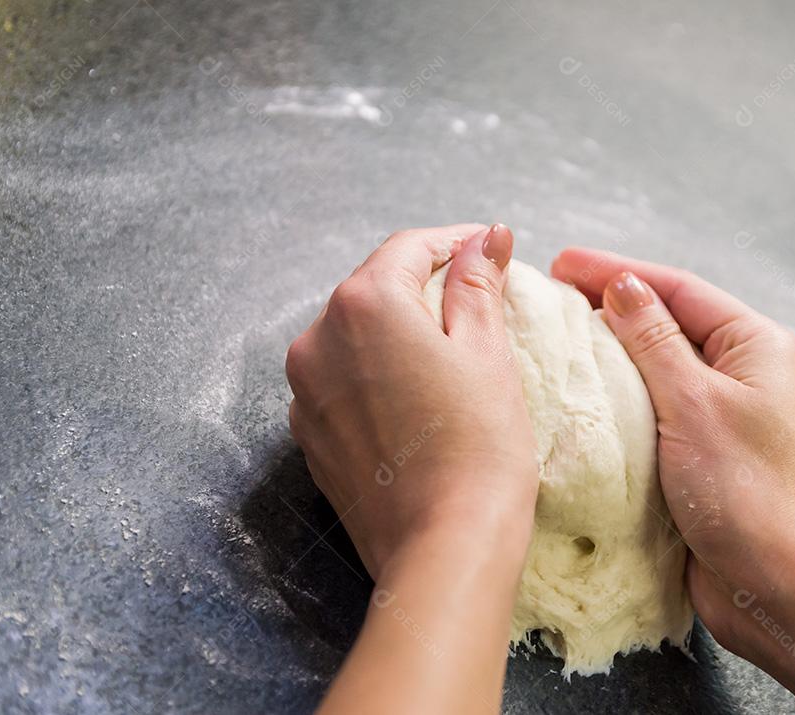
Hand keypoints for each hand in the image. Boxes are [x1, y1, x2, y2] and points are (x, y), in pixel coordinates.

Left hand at [286, 223, 538, 580]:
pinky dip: (375, 374)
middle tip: (478, 299)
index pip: (409, 249)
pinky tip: (416, 398)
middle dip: (424, 286)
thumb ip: (477, 283)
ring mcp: (306, 391)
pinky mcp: (310, 434)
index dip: (455, 241)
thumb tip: (487, 235)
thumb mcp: (487, 351)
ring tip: (448, 352)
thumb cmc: (478, 445)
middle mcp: (318, 339)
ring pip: (355, 336)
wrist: (443, 546)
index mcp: (364, 305)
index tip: (489, 248)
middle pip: (375, 289)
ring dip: (397, 331)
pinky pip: (342, 381)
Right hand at [551, 247, 794, 653]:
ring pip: (655, 366)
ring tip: (557, 337)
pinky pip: (651, 408)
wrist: (773, 584)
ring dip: (610, 351)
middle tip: (552, 295)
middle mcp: (742, 371)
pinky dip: (616, 397)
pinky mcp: (698, 450)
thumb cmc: (745, 492)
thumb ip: (653, 341)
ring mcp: (720, 412)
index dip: (617, 271)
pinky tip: (580, 394)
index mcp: (755, 345)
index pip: (677, 288)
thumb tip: (621, 286)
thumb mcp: (694, 403)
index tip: (563, 262)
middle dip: (611, 306)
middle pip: (666, 321)